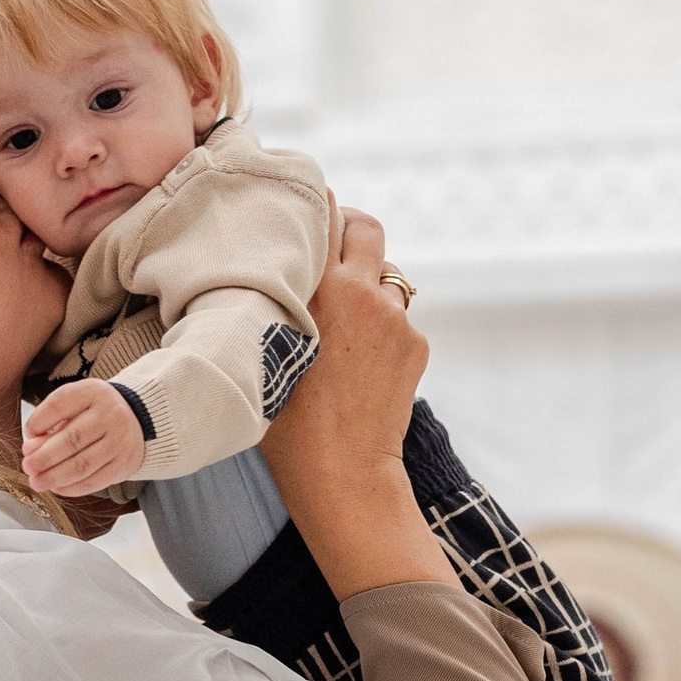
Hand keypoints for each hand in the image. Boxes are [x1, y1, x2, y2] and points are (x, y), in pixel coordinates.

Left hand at [21, 380, 146, 497]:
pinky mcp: (123, 464)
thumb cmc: (94, 411)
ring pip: (82, 465)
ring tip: (36, 481)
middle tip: (27, 466)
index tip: (27, 436)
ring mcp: (119, 441)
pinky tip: (56, 487)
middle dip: (44, 457)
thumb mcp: (74, 405)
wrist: (138, 419)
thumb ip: (50, 423)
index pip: (58, 406)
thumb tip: (30, 450)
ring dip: (54, 477)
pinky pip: (94, 481)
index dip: (37, 422)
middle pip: (71, 440)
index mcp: (92, 392)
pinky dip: (71, 488)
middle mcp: (110, 415)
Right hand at [263, 213, 452, 600]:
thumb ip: (276, 302)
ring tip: (343, 318)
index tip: (300, 210)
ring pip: (386, 275)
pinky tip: (359, 361)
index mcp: (318, 288)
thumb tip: (272, 274)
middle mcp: (363, 292)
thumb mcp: (264, 350)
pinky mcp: (416, 344)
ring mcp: (396, 318)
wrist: (342, 472)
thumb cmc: (286, 422)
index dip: (313, 208)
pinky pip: (399, 318)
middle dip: (350, 229)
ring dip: (368, 284)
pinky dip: (382, 327)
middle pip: (367, 226)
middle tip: (331, 245)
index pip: (324, 214)